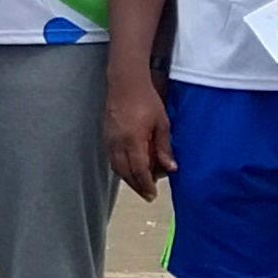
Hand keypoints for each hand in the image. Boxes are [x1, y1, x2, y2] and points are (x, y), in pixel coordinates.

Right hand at [104, 68, 174, 200]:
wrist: (125, 82)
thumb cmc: (146, 100)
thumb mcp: (162, 123)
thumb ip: (164, 148)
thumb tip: (170, 168)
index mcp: (133, 140)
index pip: (139, 170)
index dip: (146, 184)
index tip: (152, 194)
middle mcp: (118, 143)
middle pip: (125, 173)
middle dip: (136, 185)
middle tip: (148, 194)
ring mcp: (110, 139)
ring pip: (117, 167)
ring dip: (128, 178)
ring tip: (140, 183)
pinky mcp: (106, 135)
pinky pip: (113, 158)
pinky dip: (122, 167)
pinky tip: (131, 167)